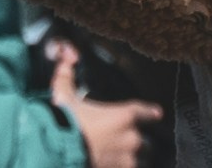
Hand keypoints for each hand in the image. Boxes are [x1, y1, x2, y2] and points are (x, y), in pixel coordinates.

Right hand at [49, 52, 162, 167]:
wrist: (54, 154)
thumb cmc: (63, 124)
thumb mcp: (63, 94)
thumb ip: (66, 73)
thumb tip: (66, 55)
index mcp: (125, 115)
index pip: (146, 112)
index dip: (150, 113)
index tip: (156, 114)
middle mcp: (131, 138)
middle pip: (146, 142)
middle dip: (138, 142)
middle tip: (128, 142)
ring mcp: (126, 161)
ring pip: (139, 160)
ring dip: (133, 159)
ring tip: (126, 158)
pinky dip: (123, 167)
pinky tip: (117, 165)